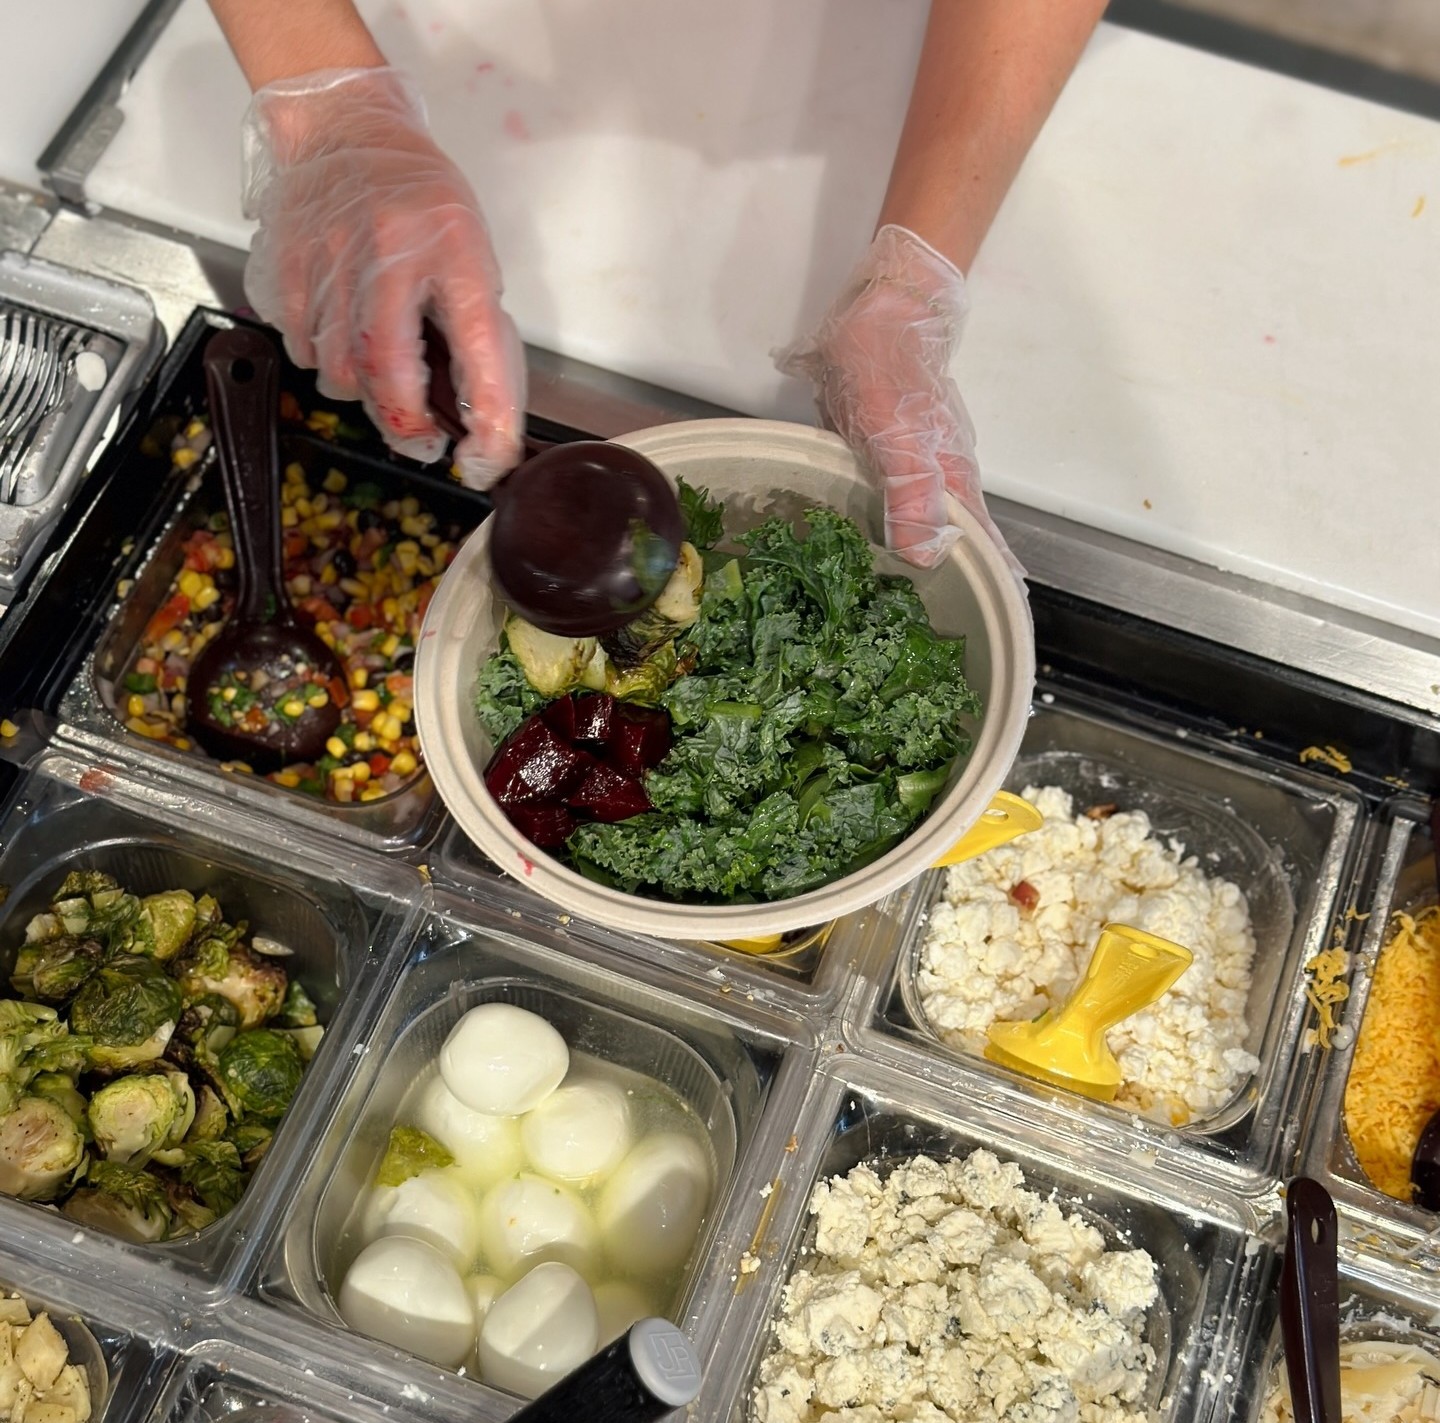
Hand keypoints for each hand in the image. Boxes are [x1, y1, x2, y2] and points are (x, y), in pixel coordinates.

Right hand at [241, 67, 523, 486]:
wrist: (344, 128)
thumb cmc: (418, 195)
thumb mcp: (471, 248)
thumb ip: (473, 319)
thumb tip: (475, 402)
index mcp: (453, 251)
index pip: (478, 349)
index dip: (488, 416)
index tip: (488, 457)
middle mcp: (388, 256)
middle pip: (387, 373)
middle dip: (408, 426)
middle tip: (425, 442)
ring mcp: (331, 262)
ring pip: (340, 371)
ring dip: (365, 396)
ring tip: (383, 383)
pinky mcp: (289, 268)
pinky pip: (302, 347)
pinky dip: (325, 364)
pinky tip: (343, 345)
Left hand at [776, 225, 1022, 577]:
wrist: (886, 306)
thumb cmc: (885, 365)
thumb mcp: (889, 434)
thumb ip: (909, 492)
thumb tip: (928, 555)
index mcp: (949, 476)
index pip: (983, 539)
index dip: (996, 574)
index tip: (1013, 611)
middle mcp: (946, 471)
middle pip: (970, 531)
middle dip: (981, 570)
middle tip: (984, 615)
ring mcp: (930, 456)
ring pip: (947, 514)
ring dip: (952, 547)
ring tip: (951, 585)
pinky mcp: (907, 444)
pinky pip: (920, 495)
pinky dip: (924, 522)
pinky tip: (907, 535)